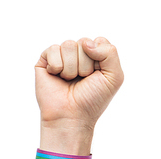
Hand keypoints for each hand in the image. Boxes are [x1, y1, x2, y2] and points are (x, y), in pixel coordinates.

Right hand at [35, 37, 123, 153]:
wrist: (72, 116)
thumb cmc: (93, 99)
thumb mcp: (114, 77)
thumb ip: (110, 53)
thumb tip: (86, 42)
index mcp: (97, 56)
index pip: (99, 41)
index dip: (100, 59)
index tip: (97, 76)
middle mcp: (80, 54)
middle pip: (84, 42)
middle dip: (85, 65)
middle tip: (82, 81)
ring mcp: (62, 56)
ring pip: (69, 45)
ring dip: (71, 68)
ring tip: (69, 80)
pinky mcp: (46, 59)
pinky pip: (53, 49)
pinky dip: (57, 67)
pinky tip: (57, 77)